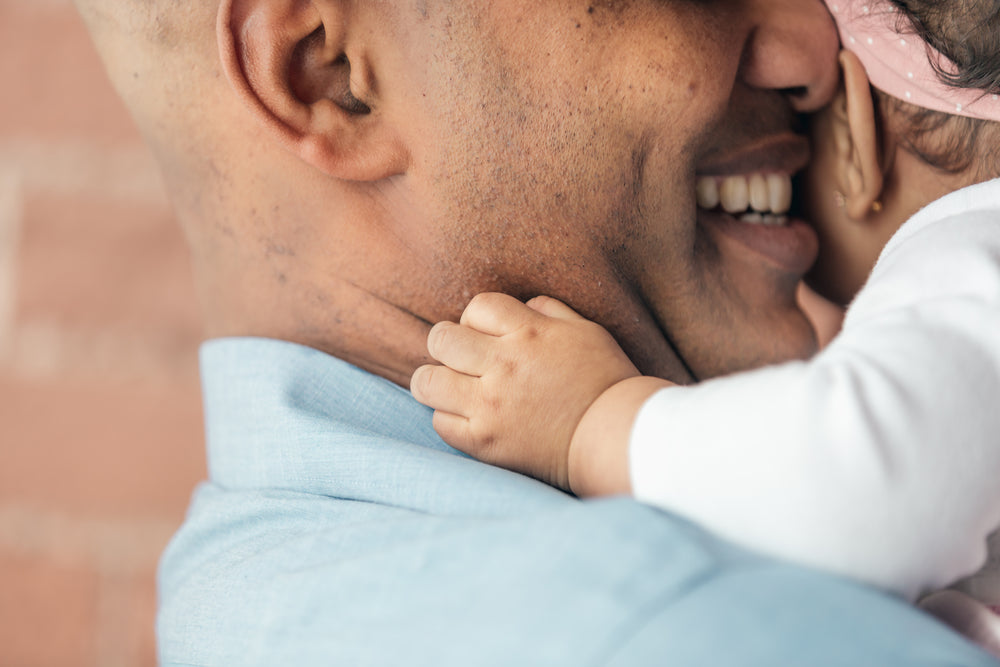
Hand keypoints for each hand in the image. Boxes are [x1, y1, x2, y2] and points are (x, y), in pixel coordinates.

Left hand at [411, 293, 639, 491]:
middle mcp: (503, 365)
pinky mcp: (484, 442)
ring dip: (437, 380)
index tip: (488, 336)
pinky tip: (470, 417)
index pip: (476, 307)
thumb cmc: (605, 380)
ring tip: (454, 387)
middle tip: (464, 360)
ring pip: (427, 382)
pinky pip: (439, 422)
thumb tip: (520, 306)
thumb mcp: (585, 330)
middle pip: (440, 338)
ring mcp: (490, 405)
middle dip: (447, 344)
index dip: (477, 319)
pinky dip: (450, 417)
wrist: (614, 437)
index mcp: (529, 333)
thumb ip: (548, 311)